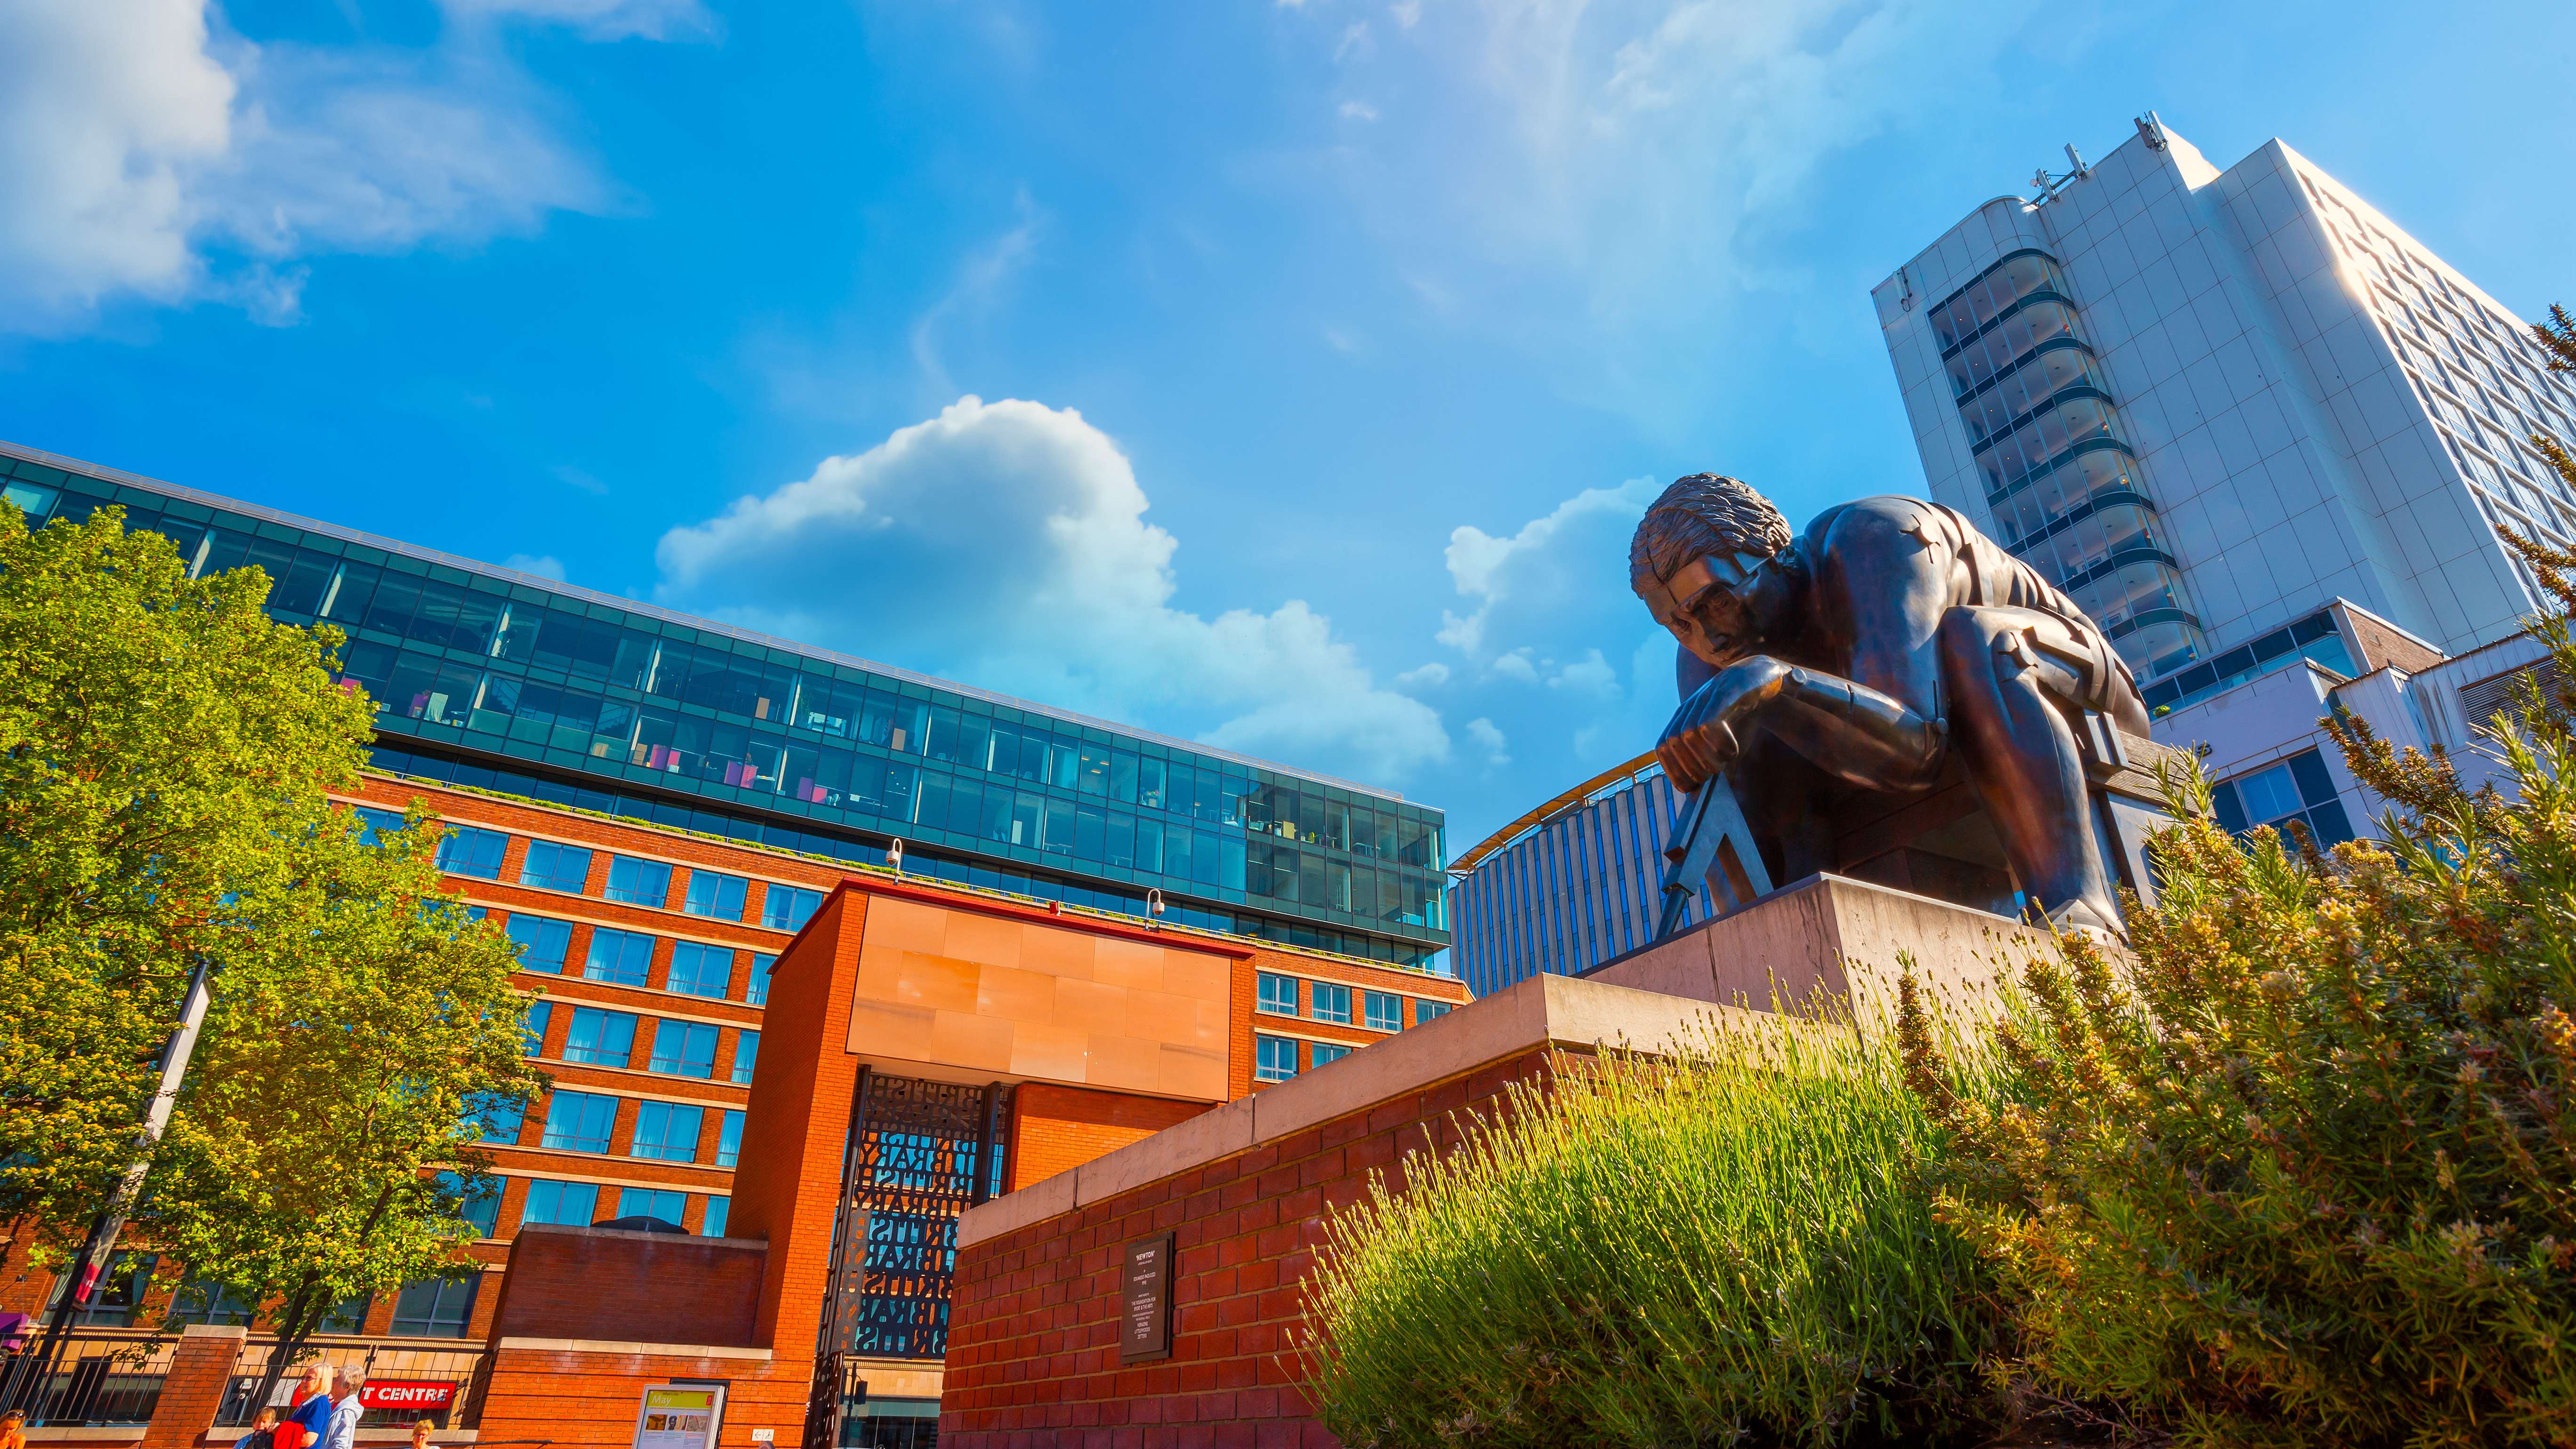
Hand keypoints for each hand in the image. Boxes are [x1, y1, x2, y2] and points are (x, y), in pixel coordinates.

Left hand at [1656, 656, 1788, 791]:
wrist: (1764, 682)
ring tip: (1727, 761)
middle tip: (1716, 773)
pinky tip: (1734, 748)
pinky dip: (1719, 742)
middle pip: (1673, 743)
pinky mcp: (1724, 692)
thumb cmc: (1741, 719)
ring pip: (1689, 734)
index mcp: (1683, 720)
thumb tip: (1704, 798)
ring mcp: (1705, 698)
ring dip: (1707, 756)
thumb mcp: (1726, 748)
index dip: (1674, 771)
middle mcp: (1689, 708)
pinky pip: (1710, 722)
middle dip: (1692, 767)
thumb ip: (1715, 768)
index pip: (1662, 748)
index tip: (1694, 786)